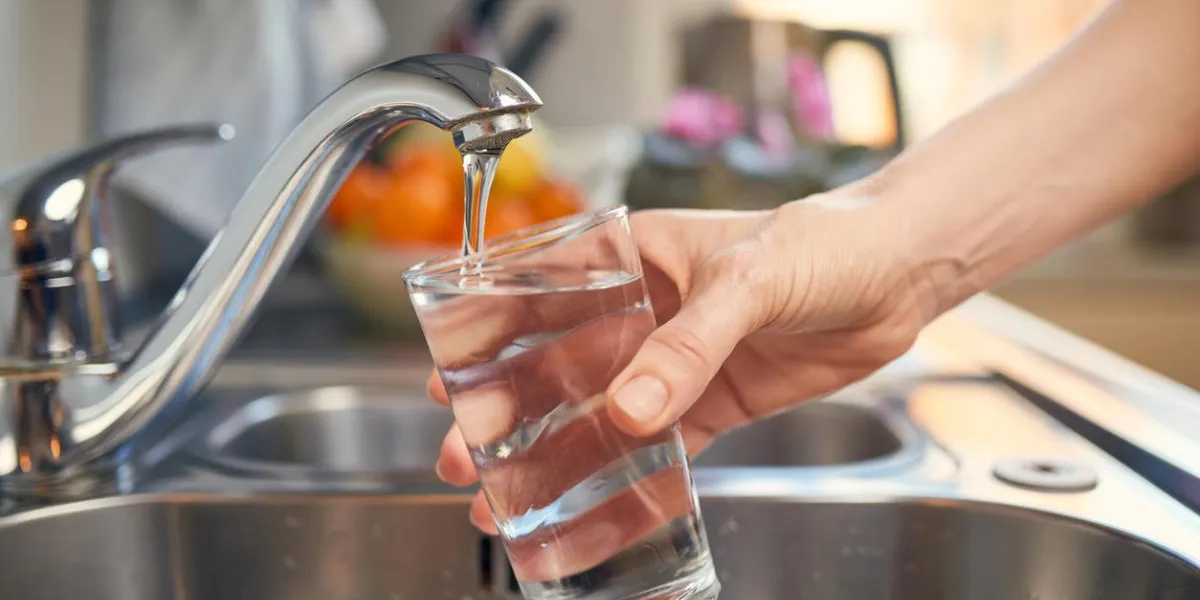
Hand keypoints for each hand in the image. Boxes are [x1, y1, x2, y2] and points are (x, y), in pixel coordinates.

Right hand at [428, 188, 933, 531]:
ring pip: (604, 411)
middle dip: (511, 409)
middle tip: (467, 452)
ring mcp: (679, 359)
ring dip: (560, 450)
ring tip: (513, 491)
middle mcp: (647, 310)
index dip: (491, 334)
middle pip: (562, 363)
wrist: (899, 274)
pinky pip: (664, 443)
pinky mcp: (715, 399)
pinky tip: (595, 500)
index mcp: (636, 257)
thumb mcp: (747, 281)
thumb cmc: (822, 242)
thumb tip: (630, 408)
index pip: (545, 293)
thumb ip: (689, 344)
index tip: (449, 374)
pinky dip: (631, 472)